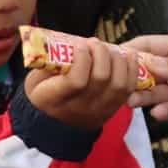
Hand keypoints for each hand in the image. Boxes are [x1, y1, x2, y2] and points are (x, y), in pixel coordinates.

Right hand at [24, 37, 140, 130]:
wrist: (53, 124)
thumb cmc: (43, 93)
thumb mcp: (35, 78)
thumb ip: (49, 63)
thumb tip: (66, 43)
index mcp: (54, 99)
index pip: (77, 80)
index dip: (83, 59)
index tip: (80, 44)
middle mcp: (80, 108)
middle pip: (101, 79)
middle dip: (101, 54)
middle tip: (94, 42)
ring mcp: (99, 110)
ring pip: (119, 84)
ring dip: (118, 60)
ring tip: (110, 48)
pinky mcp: (112, 109)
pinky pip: (129, 89)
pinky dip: (132, 70)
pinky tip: (128, 55)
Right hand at [123, 33, 167, 124]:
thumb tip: (147, 63)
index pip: (147, 45)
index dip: (128, 50)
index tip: (108, 58)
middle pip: (146, 72)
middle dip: (131, 78)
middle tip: (116, 86)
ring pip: (153, 93)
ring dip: (141, 97)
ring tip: (131, 101)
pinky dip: (162, 112)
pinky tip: (159, 112)